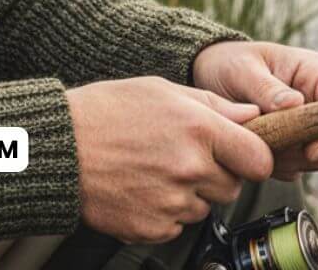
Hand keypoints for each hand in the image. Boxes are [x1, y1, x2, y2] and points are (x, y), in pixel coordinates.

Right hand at [66, 76, 273, 244]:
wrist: (58, 147)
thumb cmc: (103, 111)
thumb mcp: (158, 88)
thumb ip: (210, 103)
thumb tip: (249, 115)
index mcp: (197, 128)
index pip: (258, 158)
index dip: (251, 156)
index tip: (240, 153)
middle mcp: (190, 168)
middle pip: (232, 185)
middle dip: (214, 173)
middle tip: (178, 154)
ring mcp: (174, 202)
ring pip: (203, 206)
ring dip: (188, 192)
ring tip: (151, 167)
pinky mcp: (155, 227)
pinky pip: (177, 224)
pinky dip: (164, 210)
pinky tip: (140, 186)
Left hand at [191, 40, 317, 179]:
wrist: (210, 75)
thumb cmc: (228, 63)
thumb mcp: (241, 69)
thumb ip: (266, 87)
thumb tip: (295, 103)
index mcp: (314, 73)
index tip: (310, 150)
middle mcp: (317, 99)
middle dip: (306, 151)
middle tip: (273, 148)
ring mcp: (308, 123)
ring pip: (316, 157)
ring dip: (289, 159)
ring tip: (257, 141)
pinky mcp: (295, 142)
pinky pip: (297, 165)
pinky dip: (278, 165)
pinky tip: (255, 148)